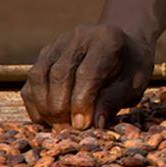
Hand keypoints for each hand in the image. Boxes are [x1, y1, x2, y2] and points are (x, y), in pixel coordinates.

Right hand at [23, 24, 155, 127]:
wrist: (124, 44)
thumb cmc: (131, 67)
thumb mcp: (133, 84)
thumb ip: (114, 100)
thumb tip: (95, 124)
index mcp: (106, 40)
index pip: (87, 72)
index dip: (80, 101)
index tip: (81, 125)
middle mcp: (78, 37)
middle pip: (59, 73)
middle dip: (60, 106)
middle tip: (66, 129)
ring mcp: (58, 44)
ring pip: (39, 75)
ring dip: (44, 105)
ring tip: (57, 126)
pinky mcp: (44, 55)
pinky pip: (31, 80)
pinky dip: (34, 102)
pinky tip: (45, 119)